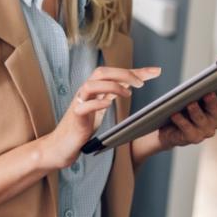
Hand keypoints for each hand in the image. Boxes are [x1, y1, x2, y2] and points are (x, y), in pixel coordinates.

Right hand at [40, 66, 160, 168]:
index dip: (135, 71)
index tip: (156, 71)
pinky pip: (83, 106)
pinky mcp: (75, 118)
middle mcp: (85, 92)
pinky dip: (97, 103)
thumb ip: (112, 93)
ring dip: (111, 86)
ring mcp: (78, 104)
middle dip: (123, 74)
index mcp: (93, 89)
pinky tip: (108, 105)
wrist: (60, 145)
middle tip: (141, 83)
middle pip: (101, 72)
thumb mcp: (100, 106)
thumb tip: (130, 83)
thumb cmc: (81, 126)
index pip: (114, 73)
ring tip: (128, 93)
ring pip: (91, 85)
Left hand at [157, 74, 216, 148]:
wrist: (170, 129)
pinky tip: (175, 114)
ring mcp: (206, 130)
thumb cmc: (183, 108)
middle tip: (209, 94)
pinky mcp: (193, 137)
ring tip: (190, 104)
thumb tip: (192, 71)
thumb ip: (198, 85)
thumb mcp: (191, 95)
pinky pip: (188, 129)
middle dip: (213, 102)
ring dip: (196, 111)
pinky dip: (181, 121)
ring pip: (202, 120)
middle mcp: (216, 119)